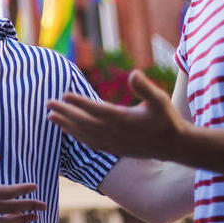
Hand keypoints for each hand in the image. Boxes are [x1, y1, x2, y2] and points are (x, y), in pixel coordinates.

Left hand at [47, 70, 188, 159]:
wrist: (175, 147)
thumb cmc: (167, 119)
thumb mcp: (160, 100)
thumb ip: (145, 88)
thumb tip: (134, 72)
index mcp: (124, 120)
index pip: (96, 110)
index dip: (79, 103)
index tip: (64, 94)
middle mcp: (115, 133)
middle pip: (84, 122)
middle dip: (65, 113)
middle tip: (48, 103)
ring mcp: (113, 143)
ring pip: (84, 135)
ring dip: (66, 125)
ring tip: (50, 116)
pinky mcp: (114, 149)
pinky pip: (90, 143)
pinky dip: (76, 137)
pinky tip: (67, 131)